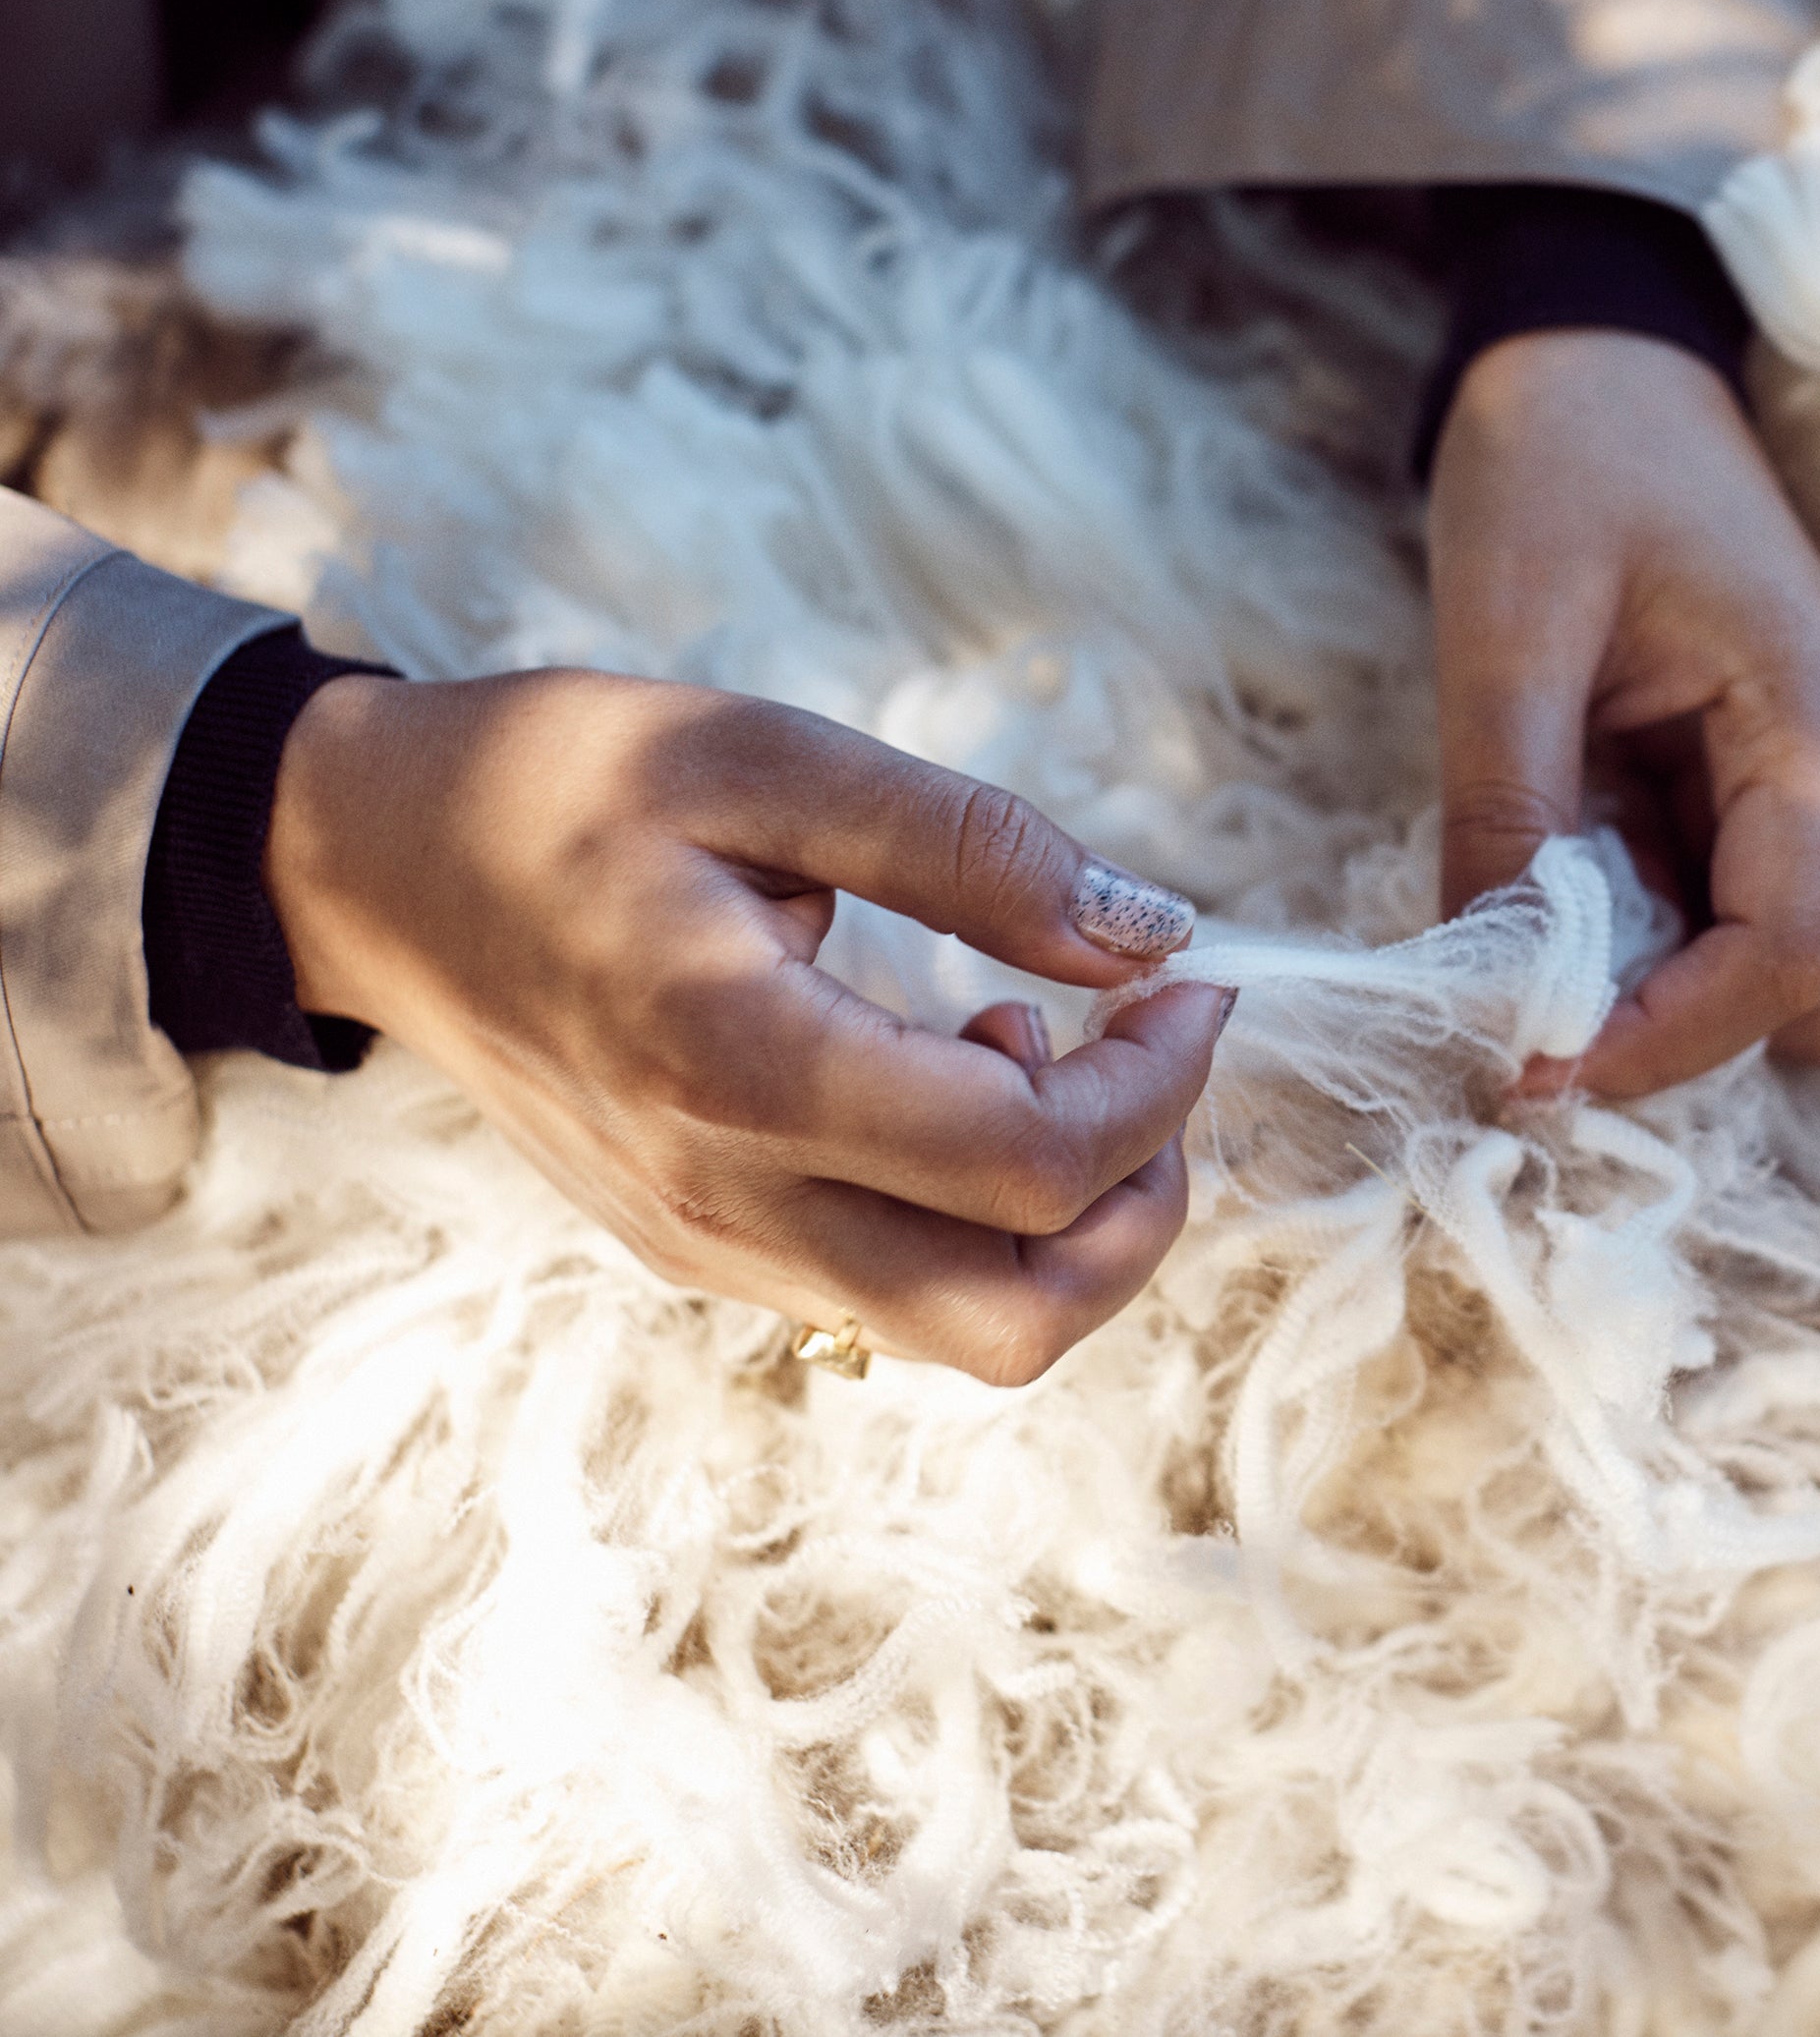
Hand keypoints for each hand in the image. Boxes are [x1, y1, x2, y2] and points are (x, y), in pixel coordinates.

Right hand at [264, 669, 1224, 1385]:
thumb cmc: (556, 783)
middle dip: (1142, 1203)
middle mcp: (722, 1198)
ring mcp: (706, 1245)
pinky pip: (894, 1294)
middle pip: (1019, 1317)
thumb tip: (1150, 935)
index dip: (1159, 1086)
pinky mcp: (700, 1249)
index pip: (1029, 1160)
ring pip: (965, 1331)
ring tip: (1024, 1044)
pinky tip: (948, 1071)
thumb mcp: (764, 753)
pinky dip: (977, 1217)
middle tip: (1146, 1053)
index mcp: (738, 1066)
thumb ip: (969, 847)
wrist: (362, 865)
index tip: (1190, 984)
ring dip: (1061, 1219)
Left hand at [1428, 330, 1819, 1098]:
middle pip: (1817, 992)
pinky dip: (1648, 943)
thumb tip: (1489, 985)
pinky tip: (1550, 906)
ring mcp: (1808, 781)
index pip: (1785, 956)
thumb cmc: (1562, 458)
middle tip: (1534, 1028)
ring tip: (1534, 962)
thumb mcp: (1508, 628)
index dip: (1668, 1041)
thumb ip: (1507, 811)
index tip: (1534, 1068)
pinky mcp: (1750, 783)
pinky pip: (1723, 909)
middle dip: (1685, 1036)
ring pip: (1783, 967)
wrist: (1593, 350)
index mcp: (1817, 726)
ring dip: (1669, 995)